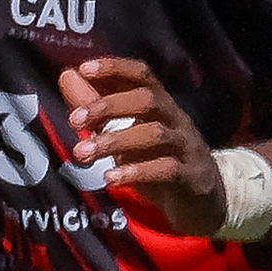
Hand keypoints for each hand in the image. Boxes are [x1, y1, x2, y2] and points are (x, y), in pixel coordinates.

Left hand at [59, 57, 223, 232]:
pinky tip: (111, 178)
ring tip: (82, 153)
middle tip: (74, 120)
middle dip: (108, 106)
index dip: (115, 68)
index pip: (142, 75)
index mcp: (161, 105)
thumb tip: (68, 76)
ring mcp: (187, 148)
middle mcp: (176, 120)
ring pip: (153, 134)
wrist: (203, 203)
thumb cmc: (159, 161)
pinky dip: (137, 172)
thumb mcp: (127, 133)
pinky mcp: (192, 177)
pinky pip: (166, 169)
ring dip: (114, 142)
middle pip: (147, 100)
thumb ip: (98, 107)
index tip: (84, 68)